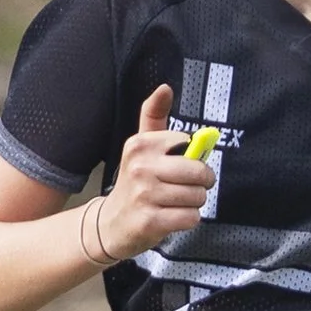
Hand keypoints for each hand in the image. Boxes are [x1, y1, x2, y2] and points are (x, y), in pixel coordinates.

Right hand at [87, 83, 217, 261]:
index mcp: (140, 145)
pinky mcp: (150, 222)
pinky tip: (171, 218)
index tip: (181, 166)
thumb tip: (165, 87)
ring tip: (174, 204)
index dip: (193, 158)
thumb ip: (154, 116)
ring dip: (193, 204)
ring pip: (197, 197)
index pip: (189, 144)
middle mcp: (141, 167)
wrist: (110, 223)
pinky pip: (190, 218)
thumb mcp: (140, 147)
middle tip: (185, 188)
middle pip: (198, 173)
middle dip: (200, 184)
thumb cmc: (135, 182)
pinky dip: (187, 220)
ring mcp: (144, 195)